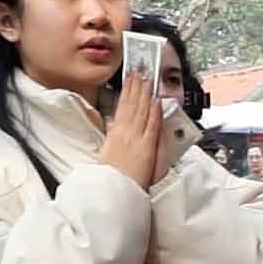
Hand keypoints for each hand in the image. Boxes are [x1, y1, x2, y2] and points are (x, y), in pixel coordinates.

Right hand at [101, 72, 161, 188]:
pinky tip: (156, 101)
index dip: (127, 91)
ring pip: (142, 111)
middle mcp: (125, 134)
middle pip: (132, 105)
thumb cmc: (110, 178)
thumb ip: (111, 137)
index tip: (130, 79)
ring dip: (145, 94)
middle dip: (136, 86)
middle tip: (140, 70)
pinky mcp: (146, 148)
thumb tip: (111, 123)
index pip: (122, 107)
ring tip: (148, 79)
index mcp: (114, 134)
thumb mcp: (106, 153)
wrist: (112, 193)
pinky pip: (151, 126)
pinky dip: (154, 112)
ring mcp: (136, 140)